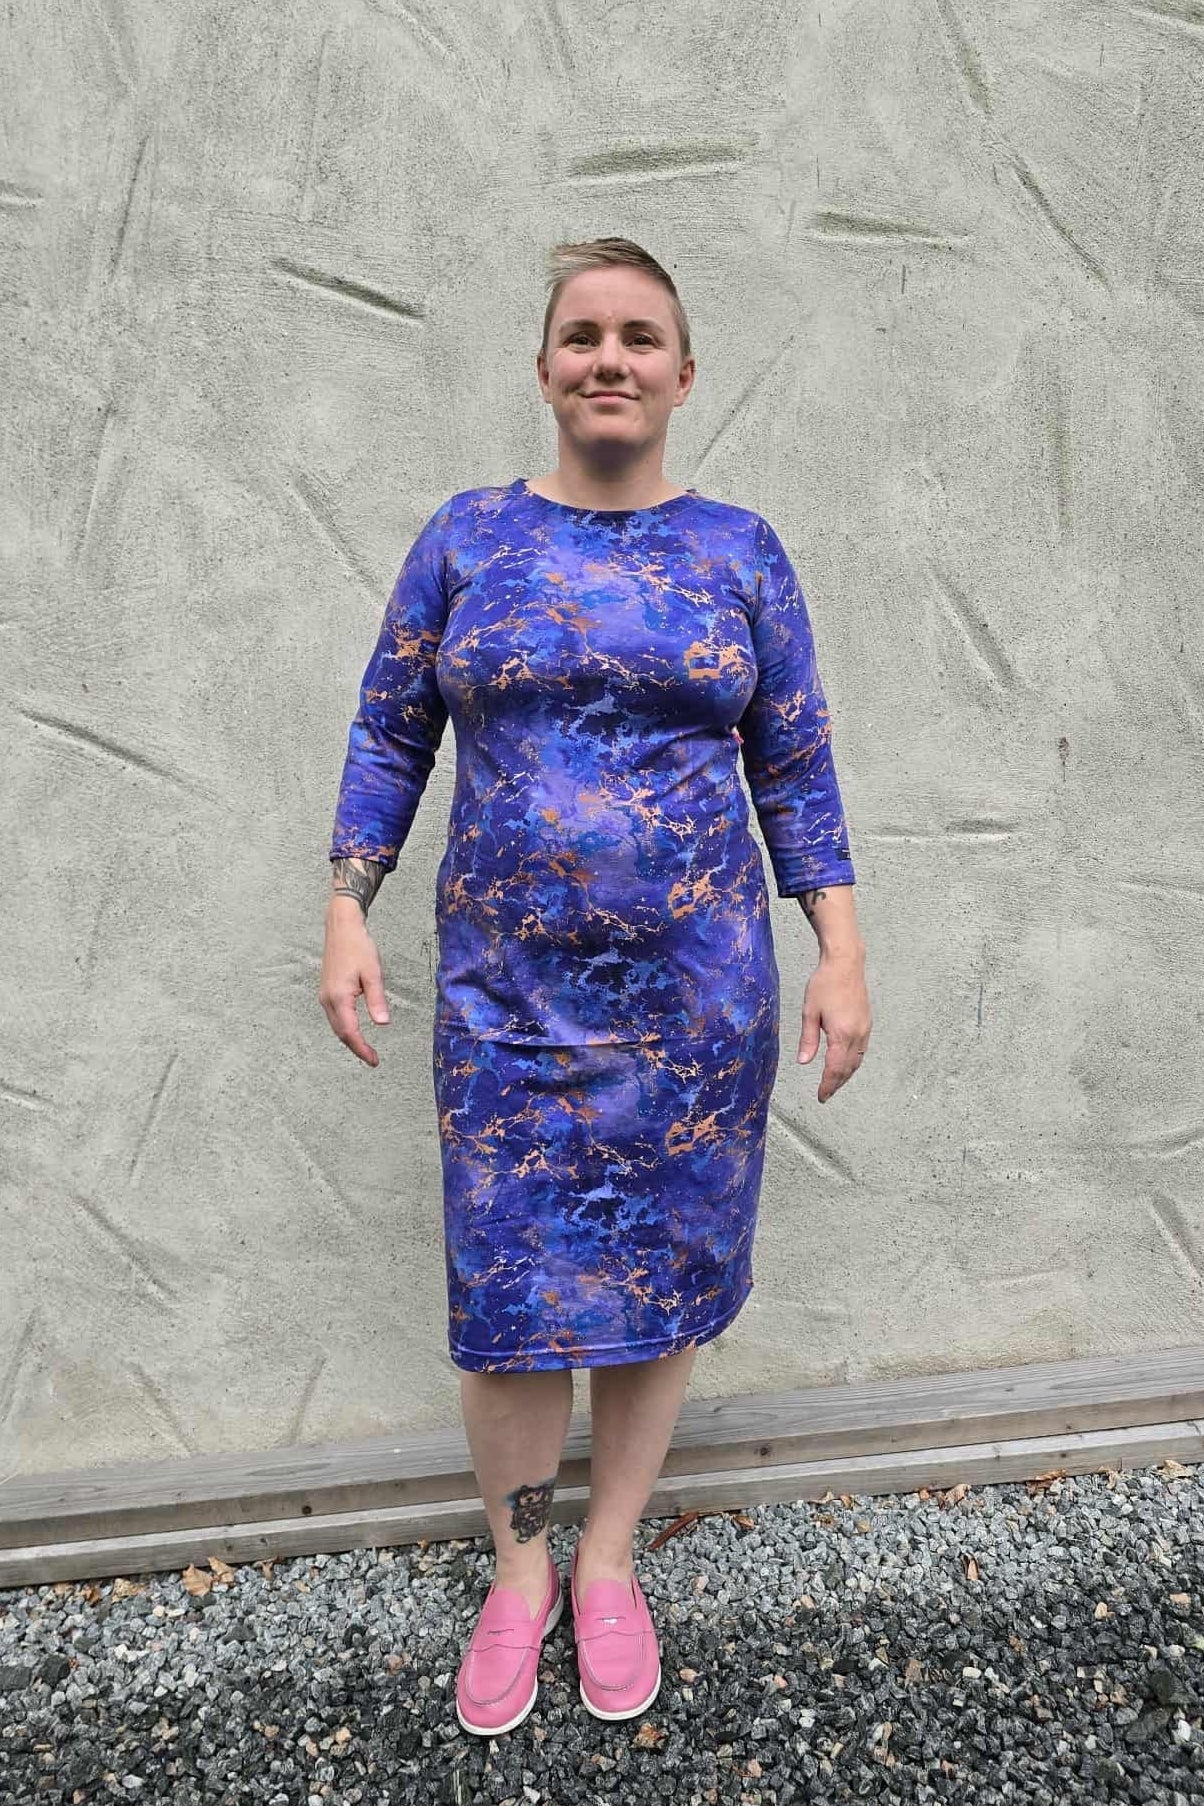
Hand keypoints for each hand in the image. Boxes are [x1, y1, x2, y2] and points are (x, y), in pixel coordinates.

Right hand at [318, 900, 390, 1066]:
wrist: (341, 927)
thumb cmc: (358, 946)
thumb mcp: (373, 973)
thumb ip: (377, 1000)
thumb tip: (382, 1023)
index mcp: (339, 997)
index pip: (350, 1032)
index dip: (362, 1049)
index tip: (374, 1060)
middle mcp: (328, 999)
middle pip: (341, 1033)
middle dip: (356, 1048)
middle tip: (372, 1058)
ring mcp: (325, 995)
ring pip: (336, 1026)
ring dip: (349, 1039)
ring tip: (365, 1048)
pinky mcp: (326, 991)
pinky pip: (334, 1016)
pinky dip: (344, 1027)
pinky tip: (354, 1029)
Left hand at [797, 951, 870, 1102]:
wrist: (845, 963)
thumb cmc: (824, 984)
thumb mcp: (810, 1012)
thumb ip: (808, 1039)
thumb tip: (803, 1062)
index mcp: (841, 1034)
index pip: (835, 1068)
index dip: (828, 1085)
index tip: (821, 1096)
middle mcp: (857, 1034)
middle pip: (848, 1068)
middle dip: (837, 1083)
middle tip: (826, 1094)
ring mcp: (865, 1029)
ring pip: (857, 1061)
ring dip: (846, 1074)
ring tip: (834, 1083)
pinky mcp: (867, 1023)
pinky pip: (861, 1050)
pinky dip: (853, 1062)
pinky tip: (845, 1064)